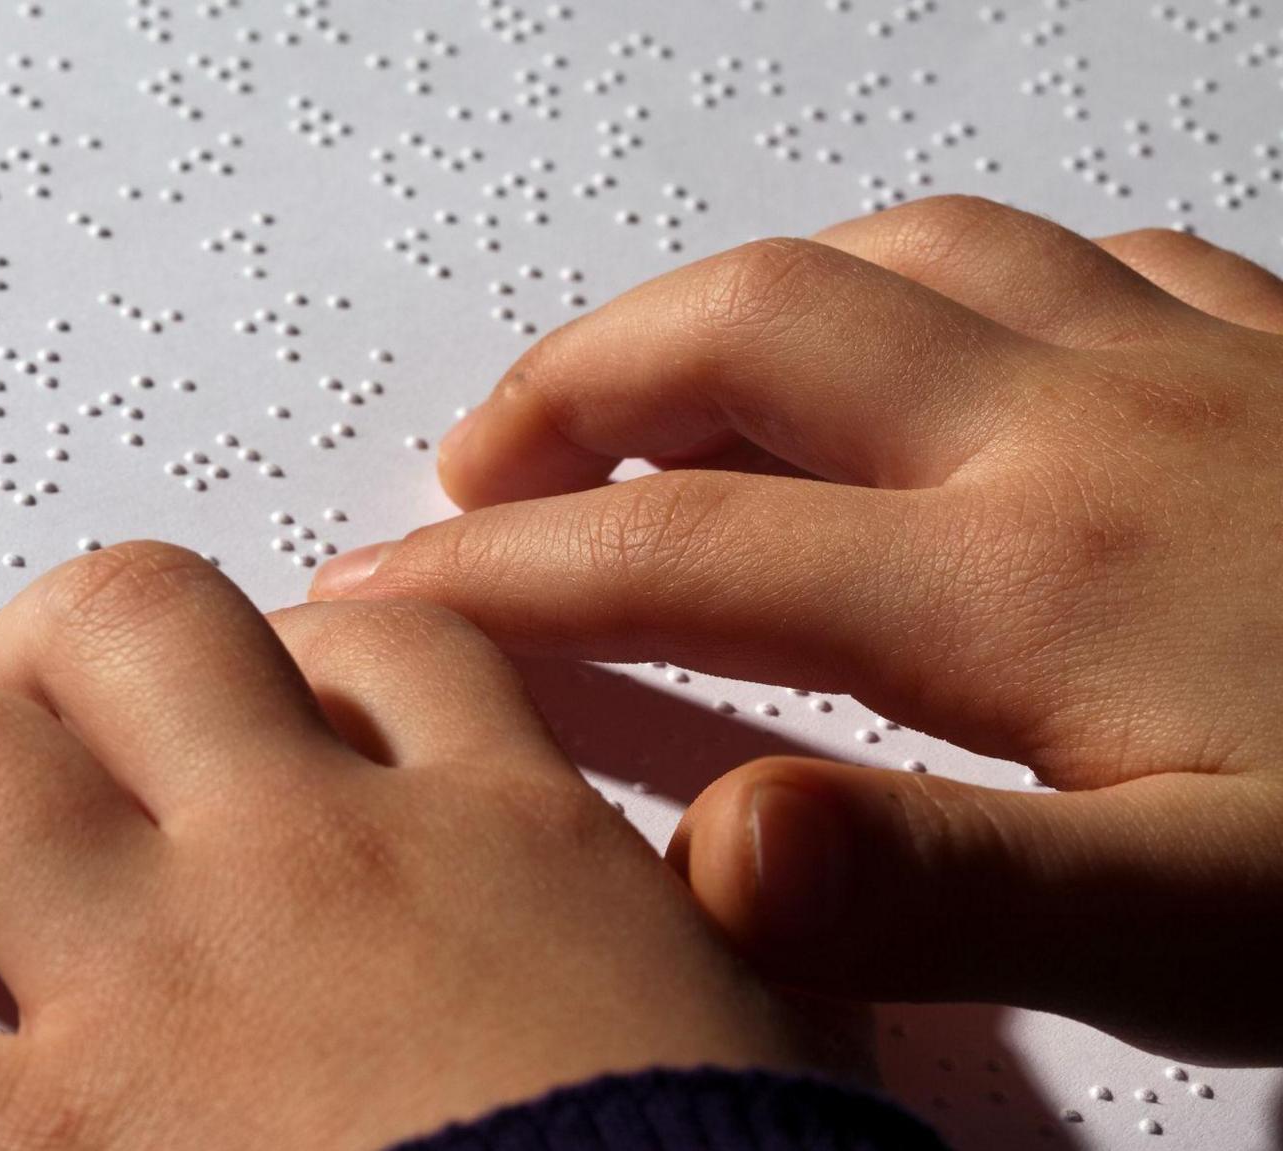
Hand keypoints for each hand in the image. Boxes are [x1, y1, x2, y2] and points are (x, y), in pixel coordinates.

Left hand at [0, 543, 829, 1150]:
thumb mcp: (776, 1043)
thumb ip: (724, 933)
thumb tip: (712, 891)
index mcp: (503, 834)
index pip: (388, 646)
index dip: (315, 648)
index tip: (280, 682)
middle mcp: (308, 862)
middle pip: (142, 627)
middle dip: (69, 647)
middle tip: (37, 706)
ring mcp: (158, 994)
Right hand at [309, 195, 1282, 1064]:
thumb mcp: (1218, 932)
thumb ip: (951, 890)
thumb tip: (716, 855)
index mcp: (1026, 577)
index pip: (678, 548)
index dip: (499, 572)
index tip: (378, 591)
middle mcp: (1079, 432)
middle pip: (752, 336)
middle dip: (575, 388)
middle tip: (475, 460)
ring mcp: (1186, 372)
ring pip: (901, 258)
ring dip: (740, 306)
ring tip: (658, 373)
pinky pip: (1081, 253)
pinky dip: (951, 278)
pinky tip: (949, 331)